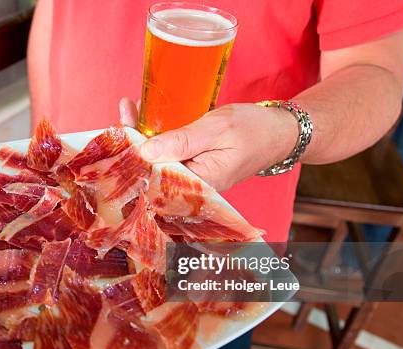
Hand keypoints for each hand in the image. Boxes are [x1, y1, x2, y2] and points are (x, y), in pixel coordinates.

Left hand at [119, 98, 297, 190]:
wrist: (281, 132)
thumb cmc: (254, 130)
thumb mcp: (216, 130)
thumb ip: (182, 142)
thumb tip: (146, 152)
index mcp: (198, 182)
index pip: (155, 174)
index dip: (134, 153)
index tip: (122, 129)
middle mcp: (192, 185)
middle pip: (153, 167)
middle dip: (134, 140)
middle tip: (124, 110)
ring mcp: (193, 176)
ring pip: (159, 159)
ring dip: (143, 135)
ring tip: (130, 109)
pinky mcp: (194, 166)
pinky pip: (170, 153)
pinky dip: (158, 135)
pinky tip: (148, 118)